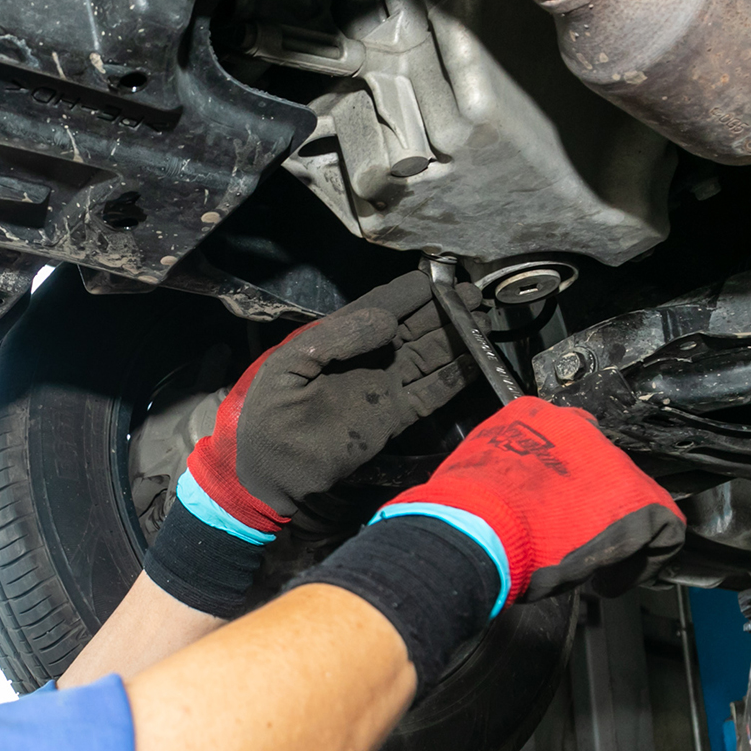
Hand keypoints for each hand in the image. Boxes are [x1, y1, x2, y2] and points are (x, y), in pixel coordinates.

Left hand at [184, 270, 471, 532]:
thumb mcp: (290, 364)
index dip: (412, 293)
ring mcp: (384, 386)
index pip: (384, 305)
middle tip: (473, 296)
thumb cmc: (269, 414)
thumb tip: (388, 320)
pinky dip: (454, 377)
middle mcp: (369, 357)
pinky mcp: (395, 416)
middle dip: (444, 310)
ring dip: (455, 339)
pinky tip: (475, 361)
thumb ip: (336, 337)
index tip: (440, 280)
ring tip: (482, 321)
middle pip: (415, 327)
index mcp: (340, 337)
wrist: (271, 470)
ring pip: (429, 355)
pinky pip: (431, 392)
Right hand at [377, 396, 684, 601]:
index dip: (568, 485)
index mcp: (533, 416)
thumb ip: (506, 476)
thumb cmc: (467, 510)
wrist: (477, 526)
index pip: (569, 444)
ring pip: (632, 495)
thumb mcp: (480, 474)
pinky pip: (660, 529)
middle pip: (603, 468)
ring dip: (615, 531)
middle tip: (574, 542)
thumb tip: (511, 498)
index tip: (560, 512)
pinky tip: (609, 581)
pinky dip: (642, 559)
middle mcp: (578, 428)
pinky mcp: (635, 498)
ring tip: (594, 566)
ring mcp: (610, 461)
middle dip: (592, 509)